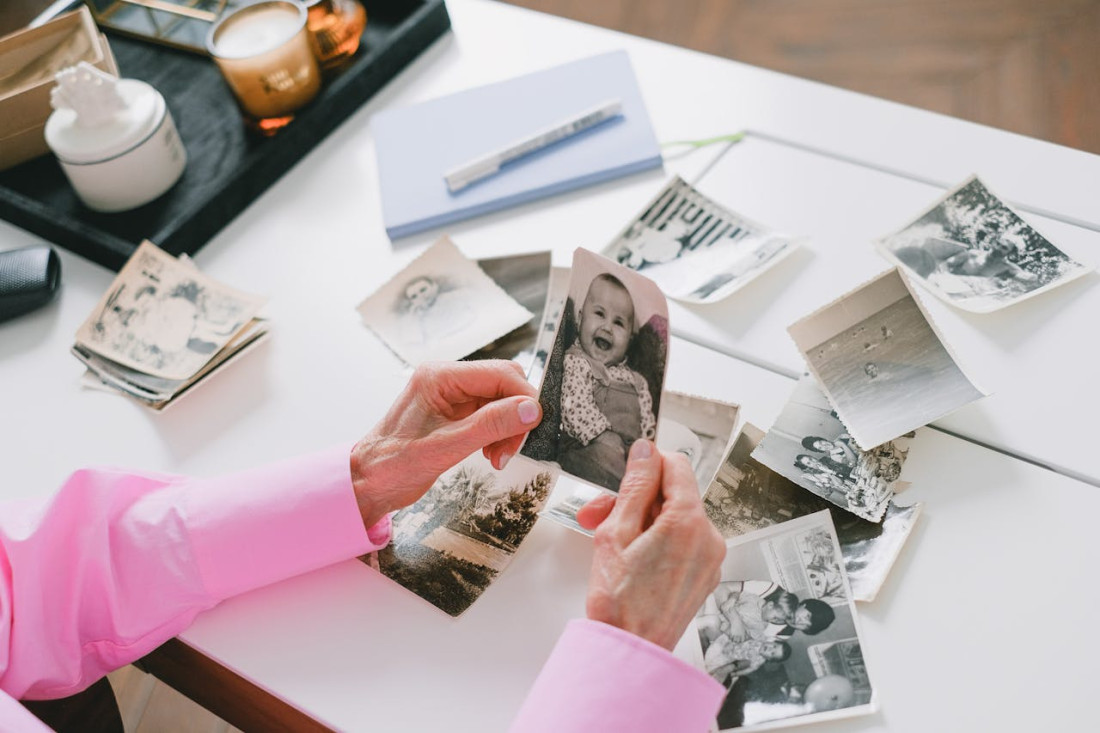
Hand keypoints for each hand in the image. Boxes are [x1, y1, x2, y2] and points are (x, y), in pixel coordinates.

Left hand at [350, 360, 540, 527]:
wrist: (368, 483)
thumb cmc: (393, 465)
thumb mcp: (447, 446)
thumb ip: (491, 424)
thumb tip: (531, 409)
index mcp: (440, 376)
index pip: (500, 373)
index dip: (523, 397)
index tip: (535, 425)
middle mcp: (447, 379)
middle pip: (503, 384)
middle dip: (515, 416)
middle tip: (510, 448)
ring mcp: (451, 395)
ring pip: (500, 401)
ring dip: (508, 429)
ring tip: (497, 456)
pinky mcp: (455, 412)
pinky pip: (490, 415)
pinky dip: (498, 434)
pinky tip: (491, 453)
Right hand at [575, 440, 725, 650]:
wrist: (630, 652)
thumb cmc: (620, 601)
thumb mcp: (616, 532)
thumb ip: (635, 486)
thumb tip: (645, 452)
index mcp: (690, 522)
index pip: (676, 466)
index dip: (647, 464)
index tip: (625, 474)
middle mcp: (709, 538)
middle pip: (673, 495)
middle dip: (634, 499)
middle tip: (599, 514)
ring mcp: (709, 560)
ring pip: (675, 519)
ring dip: (640, 521)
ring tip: (607, 541)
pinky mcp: (703, 576)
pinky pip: (682, 542)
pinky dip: (656, 541)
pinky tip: (628, 556)